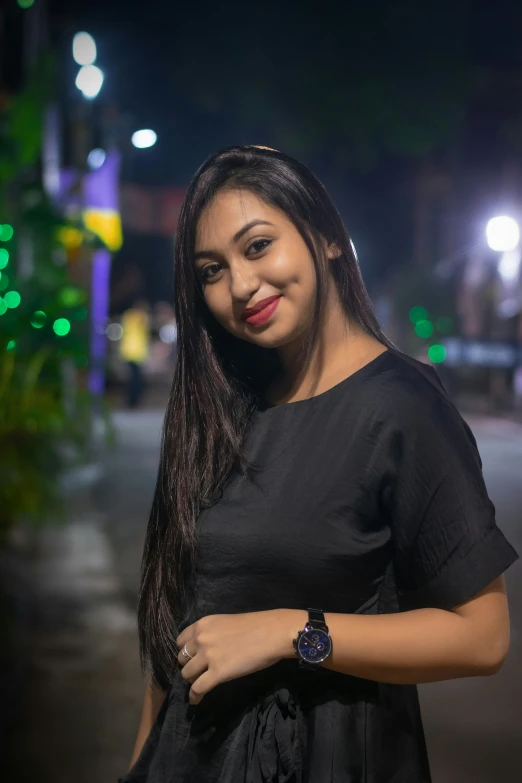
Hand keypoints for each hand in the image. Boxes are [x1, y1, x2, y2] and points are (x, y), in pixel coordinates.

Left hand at [176, 608, 305, 704]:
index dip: (185, 651)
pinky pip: (197, 689)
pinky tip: (196, 701)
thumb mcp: (226, 623)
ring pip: (186, 674)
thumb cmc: (255, 626)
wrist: (272, 633)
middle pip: (181, 658)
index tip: (191, 657)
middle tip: (199, 670)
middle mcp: (200, 639)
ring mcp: (208, 657)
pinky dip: (194, 697)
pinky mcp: (217, 673)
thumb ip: (212, 634)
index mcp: (202, 624)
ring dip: (192, 680)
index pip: (180, 641)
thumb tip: (207, 648)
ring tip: (200, 683)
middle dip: (189, 665)